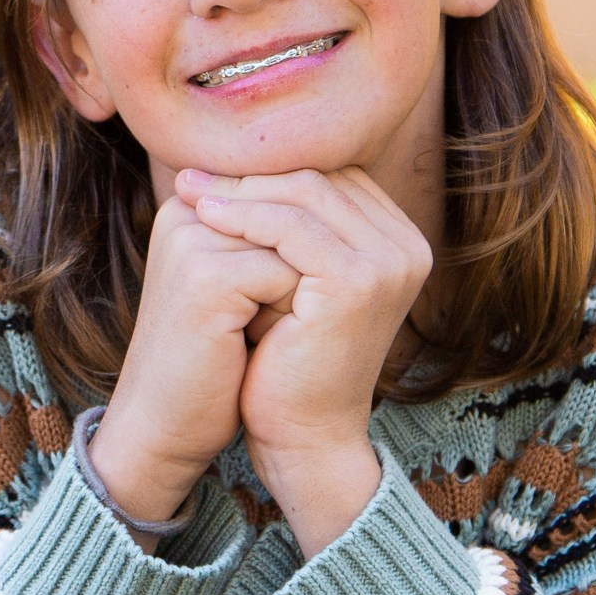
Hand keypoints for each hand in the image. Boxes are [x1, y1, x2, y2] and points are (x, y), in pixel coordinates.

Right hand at [88, 193, 299, 529]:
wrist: (166, 422)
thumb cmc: (212, 356)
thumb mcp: (241, 283)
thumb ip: (271, 235)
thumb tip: (345, 201)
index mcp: (192, 202)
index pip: (285, 187)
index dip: (309, 240)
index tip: (290, 289)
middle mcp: (186, 209)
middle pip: (293, 207)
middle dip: (309, 259)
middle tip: (289, 312)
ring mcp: (192, 240)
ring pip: (296, 240)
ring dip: (304, 286)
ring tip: (272, 326)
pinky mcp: (206, 278)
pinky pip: (286, 274)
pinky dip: (292, 311)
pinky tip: (263, 342)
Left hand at [176, 167, 432, 556]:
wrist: (302, 434)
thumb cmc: (287, 358)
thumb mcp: (291, 279)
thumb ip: (287, 223)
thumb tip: (235, 160)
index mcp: (398, 240)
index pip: (330, 178)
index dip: (267, 171)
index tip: (208, 173)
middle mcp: (407, 247)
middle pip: (321, 179)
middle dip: (250, 174)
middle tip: (190, 177)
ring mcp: (391, 263)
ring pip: (305, 195)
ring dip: (240, 191)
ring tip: (188, 195)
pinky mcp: (361, 281)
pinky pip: (294, 228)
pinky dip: (245, 217)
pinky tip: (206, 219)